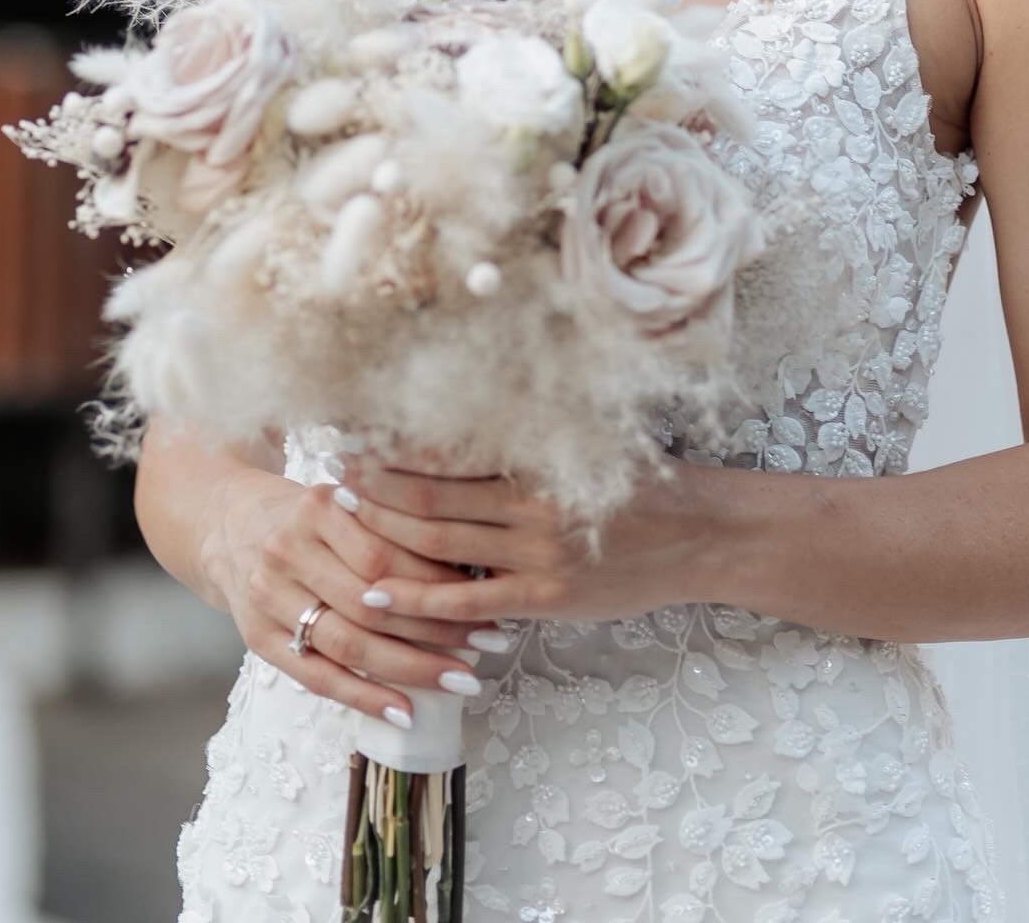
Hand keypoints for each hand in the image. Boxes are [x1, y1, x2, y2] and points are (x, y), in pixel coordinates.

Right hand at [203, 462, 509, 727]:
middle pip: (371, 600)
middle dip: (438, 625)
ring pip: (349, 643)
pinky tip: (405, 712)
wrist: (228, 525)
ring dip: (412, 667)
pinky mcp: (260, 639)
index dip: (438, 577)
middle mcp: (289, 551)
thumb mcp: (345, 497)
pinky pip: (317, 678)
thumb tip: (471, 560)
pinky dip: (364, 698)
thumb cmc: (308, 513)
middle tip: (491, 638)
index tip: (489, 591)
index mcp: (318, 507)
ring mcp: (269, 598)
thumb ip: (392, 519)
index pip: (386, 552)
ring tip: (463, 679)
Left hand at [333, 449, 730, 626]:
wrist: (702, 536)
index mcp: (536, 458)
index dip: (393, 443)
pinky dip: (419, 600)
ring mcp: (535, 552)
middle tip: (326, 471)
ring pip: (437, 542)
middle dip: (370, 485)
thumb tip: (468, 426)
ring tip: (338, 522)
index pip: (446, 448)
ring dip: (381, 534)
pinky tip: (379, 595)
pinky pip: (466, 600)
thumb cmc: (646, 487)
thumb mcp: (587, 450)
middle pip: (426, 493)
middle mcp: (528, 501)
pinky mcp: (544, 597)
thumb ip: (530, 446)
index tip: (352, 432)